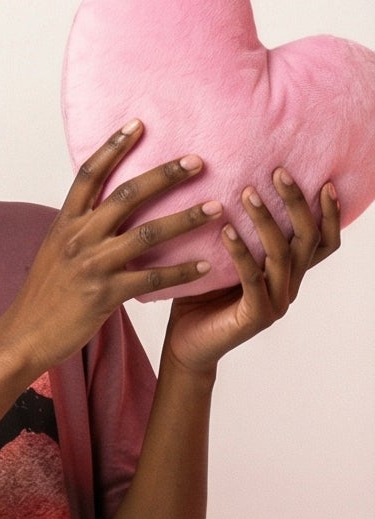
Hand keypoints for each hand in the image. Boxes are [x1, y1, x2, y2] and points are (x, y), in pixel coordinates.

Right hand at [1, 123, 221, 374]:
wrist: (24, 335)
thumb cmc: (44, 295)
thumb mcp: (55, 252)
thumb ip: (80, 229)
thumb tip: (105, 209)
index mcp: (65, 223)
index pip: (90, 174)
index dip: (113, 147)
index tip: (139, 124)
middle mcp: (78, 238)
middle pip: (127, 195)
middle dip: (165, 175)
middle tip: (197, 161)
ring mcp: (92, 265)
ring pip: (147, 234)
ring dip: (186, 219)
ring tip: (216, 207)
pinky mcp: (105, 295)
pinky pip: (152, 279)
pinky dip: (182, 272)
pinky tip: (207, 266)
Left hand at [163, 170, 340, 376]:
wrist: (187, 346)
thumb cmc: (202, 296)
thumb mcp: (222, 258)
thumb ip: (236, 230)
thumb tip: (228, 182)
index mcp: (289, 272)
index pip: (323, 241)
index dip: (331, 214)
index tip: (323, 182)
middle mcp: (289, 286)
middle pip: (307, 239)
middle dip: (296, 203)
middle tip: (278, 172)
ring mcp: (276, 302)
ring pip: (281, 254)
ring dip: (265, 220)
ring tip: (246, 192)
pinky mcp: (256, 317)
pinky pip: (252, 278)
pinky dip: (240, 251)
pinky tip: (225, 230)